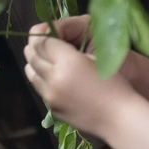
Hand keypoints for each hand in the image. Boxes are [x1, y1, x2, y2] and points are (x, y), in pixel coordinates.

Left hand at [24, 21, 131, 138]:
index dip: (42, 33)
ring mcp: (51, 95)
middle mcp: (54, 78)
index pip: (42, 41)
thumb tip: (52, 42)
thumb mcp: (95, 58)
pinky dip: (41, 78)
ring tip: (45, 56)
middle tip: (43, 40)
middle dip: (35, 45)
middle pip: (32, 55)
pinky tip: (53, 75)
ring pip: (30, 72)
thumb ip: (70, 49)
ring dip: (34, 61)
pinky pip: (39, 87)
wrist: (119, 118)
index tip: (47, 30)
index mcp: (68, 62)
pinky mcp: (52, 107)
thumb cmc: (114, 84)